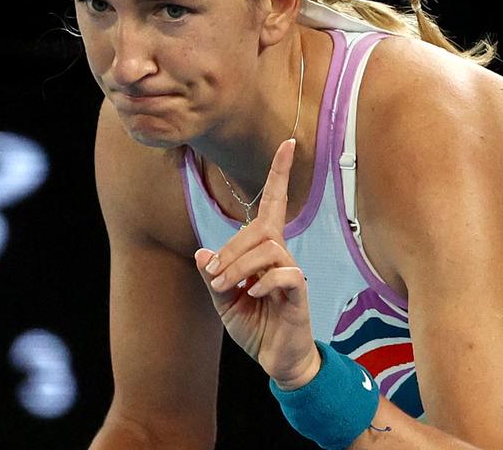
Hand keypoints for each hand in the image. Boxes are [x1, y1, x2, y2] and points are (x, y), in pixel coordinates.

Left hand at [193, 138, 320, 388]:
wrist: (276, 358)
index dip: (279, 173)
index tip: (288, 143)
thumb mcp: (224, 300)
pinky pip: (284, 273)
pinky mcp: (299, 292)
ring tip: (229, 290)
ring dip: (240, 266)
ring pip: (268, 248)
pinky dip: (264, 281)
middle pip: (259, 229)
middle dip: (232, 250)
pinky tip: (255, 295)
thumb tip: (203, 254)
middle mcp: (281, 254)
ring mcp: (292, 272)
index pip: (273, 203)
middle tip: (217, 279)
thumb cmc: (254, 324)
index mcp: (264, 250)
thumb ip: (214, 276)